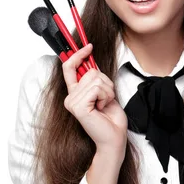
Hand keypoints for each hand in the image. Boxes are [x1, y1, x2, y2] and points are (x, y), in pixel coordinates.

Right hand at [62, 43, 127, 157]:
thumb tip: (91, 58)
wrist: (114, 137)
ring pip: (95, 78)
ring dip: (108, 90)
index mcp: (75, 93)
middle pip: (90, 71)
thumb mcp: (104, 92)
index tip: (89, 46)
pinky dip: (106, 95)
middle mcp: (70, 97)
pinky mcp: (78, 107)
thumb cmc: (111, 117)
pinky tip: (103, 107)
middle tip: (106, 99)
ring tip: (105, 104)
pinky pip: (96, 88)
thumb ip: (96, 78)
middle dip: (106, 82)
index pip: (69, 67)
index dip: (78, 54)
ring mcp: (72, 102)